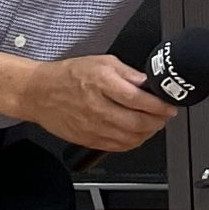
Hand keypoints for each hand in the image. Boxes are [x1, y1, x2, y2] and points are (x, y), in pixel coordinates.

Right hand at [15, 56, 177, 151]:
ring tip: (154, 124)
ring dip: (147, 133)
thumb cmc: (69, 76)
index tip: (169, 105)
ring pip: (129, 138)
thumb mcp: (103, 62)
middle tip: (165, 116)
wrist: (38, 93)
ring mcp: (91, 126)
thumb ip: (129, 73)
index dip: (159, 105)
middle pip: (137, 122)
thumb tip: (150, 82)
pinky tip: (137, 134)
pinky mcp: (86, 139)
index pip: (138, 100)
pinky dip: (132, 142)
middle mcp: (97, 107)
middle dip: (158, 121)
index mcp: (102, 83)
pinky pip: (116, 147)